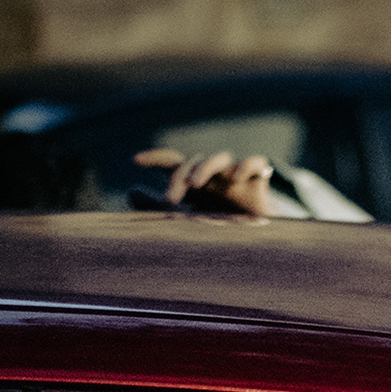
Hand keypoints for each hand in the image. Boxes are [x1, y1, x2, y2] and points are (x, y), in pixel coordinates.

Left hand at [135, 148, 273, 216]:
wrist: (260, 234)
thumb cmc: (223, 220)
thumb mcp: (189, 215)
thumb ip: (159, 205)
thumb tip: (130, 191)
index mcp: (198, 178)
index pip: (175, 161)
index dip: (156, 158)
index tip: (135, 161)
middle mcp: (216, 173)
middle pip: (194, 160)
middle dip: (180, 176)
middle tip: (171, 200)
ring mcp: (236, 174)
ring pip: (220, 157)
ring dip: (205, 167)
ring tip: (196, 185)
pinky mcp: (259, 180)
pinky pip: (256, 162)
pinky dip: (246, 166)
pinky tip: (236, 179)